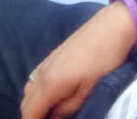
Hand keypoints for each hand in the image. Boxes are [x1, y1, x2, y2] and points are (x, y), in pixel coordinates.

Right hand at [20, 1, 136, 118]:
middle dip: (32, 116)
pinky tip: (52, 96)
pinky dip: (37, 93)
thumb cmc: (103, 61)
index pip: (29, 111)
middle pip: (25, 102)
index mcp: (49, 83)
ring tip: (50, 113)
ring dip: (34, 105)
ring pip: (29, 90)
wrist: (110, 27)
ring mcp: (45, 62)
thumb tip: (53, 117)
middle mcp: (41, 72)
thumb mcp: (89, 91)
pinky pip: (35, 79)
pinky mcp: (51, 56)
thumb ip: (68, 108)